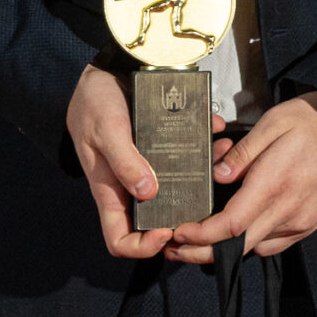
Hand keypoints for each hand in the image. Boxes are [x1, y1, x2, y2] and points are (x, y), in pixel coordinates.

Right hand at [68, 65, 226, 259]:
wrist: (102, 69)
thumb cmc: (94, 103)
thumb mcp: (105, 131)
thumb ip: (125, 161)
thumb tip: (148, 192)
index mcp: (111, 191)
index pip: (121, 240)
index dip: (143, 246)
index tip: (167, 231)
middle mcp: (132, 184)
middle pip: (159, 216)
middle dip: (186, 211)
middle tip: (208, 198)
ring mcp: (149, 166)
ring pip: (180, 184)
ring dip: (204, 172)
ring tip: (222, 153)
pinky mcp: (162, 145)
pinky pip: (187, 153)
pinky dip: (205, 143)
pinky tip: (216, 128)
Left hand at [167, 92, 316, 263]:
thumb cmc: (315, 124)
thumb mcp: (274, 123)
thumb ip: (243, 151)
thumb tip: (218, 175)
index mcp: (275, 183)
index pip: (230, 225)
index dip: (200, 235)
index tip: (179, 231)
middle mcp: (288, 209)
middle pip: (237, 246)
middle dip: (201, 251)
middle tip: (176, 248)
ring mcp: (300, 221)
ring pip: (254, 248)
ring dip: (224, 249)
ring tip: (198, 241)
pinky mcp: (308, 224)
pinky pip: (273, 244)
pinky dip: (251, 244)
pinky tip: (236, 235)